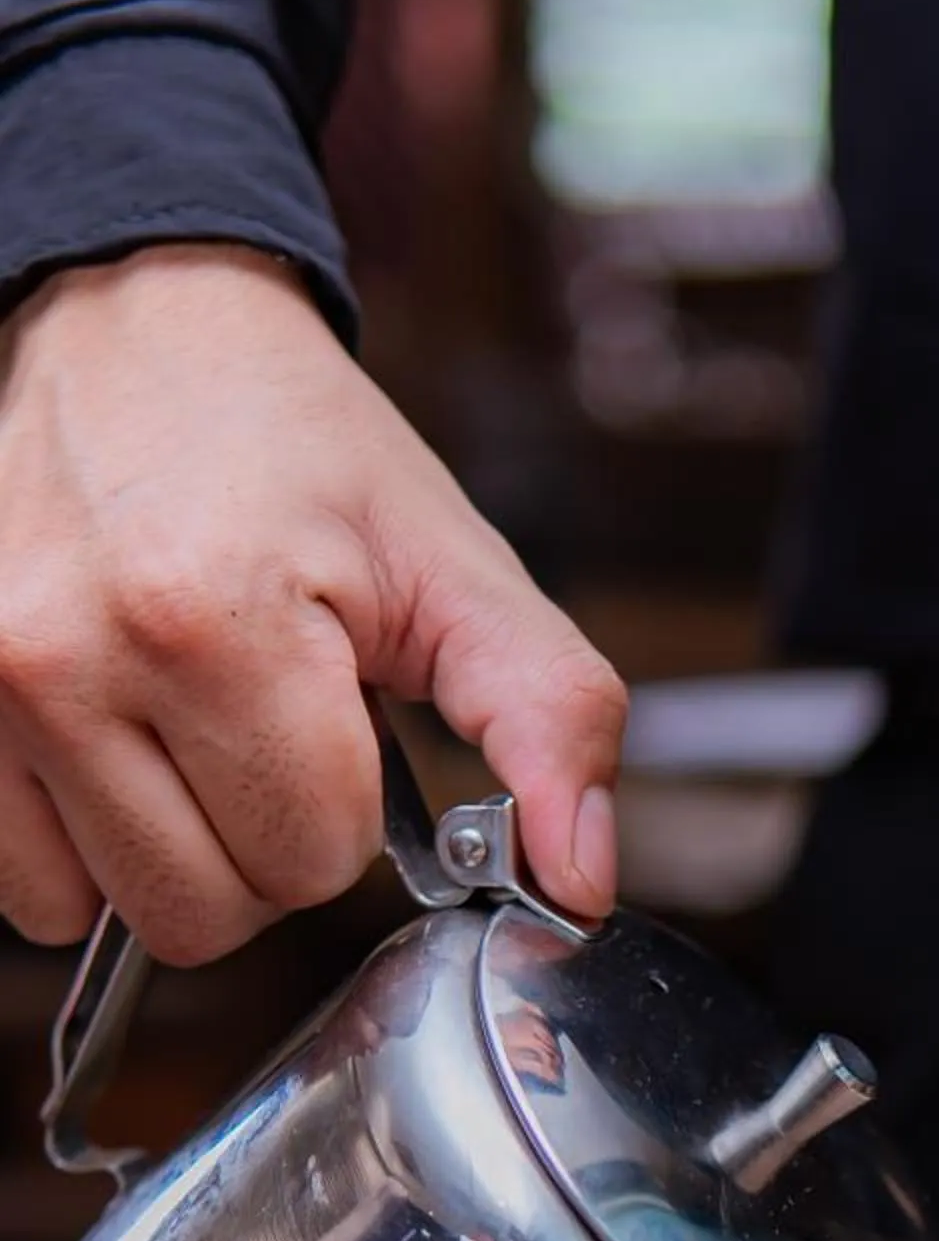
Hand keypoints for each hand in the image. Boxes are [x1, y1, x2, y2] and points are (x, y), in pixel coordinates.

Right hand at [0, 245, 625, 964]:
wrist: (133, 326)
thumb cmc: (297, 451)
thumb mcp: (456, 566)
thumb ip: (549, 721)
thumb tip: (580, 883)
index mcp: (217, 615)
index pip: (312, 860)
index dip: (350, 812)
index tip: (337, 719)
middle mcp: (73, 651)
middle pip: (206, 911)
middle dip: (262, 847)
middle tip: (266, 732)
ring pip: (104, 914)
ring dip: (169, 855)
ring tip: (191, 735)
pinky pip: (18, 885)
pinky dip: (80, 850)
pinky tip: (118, 751)